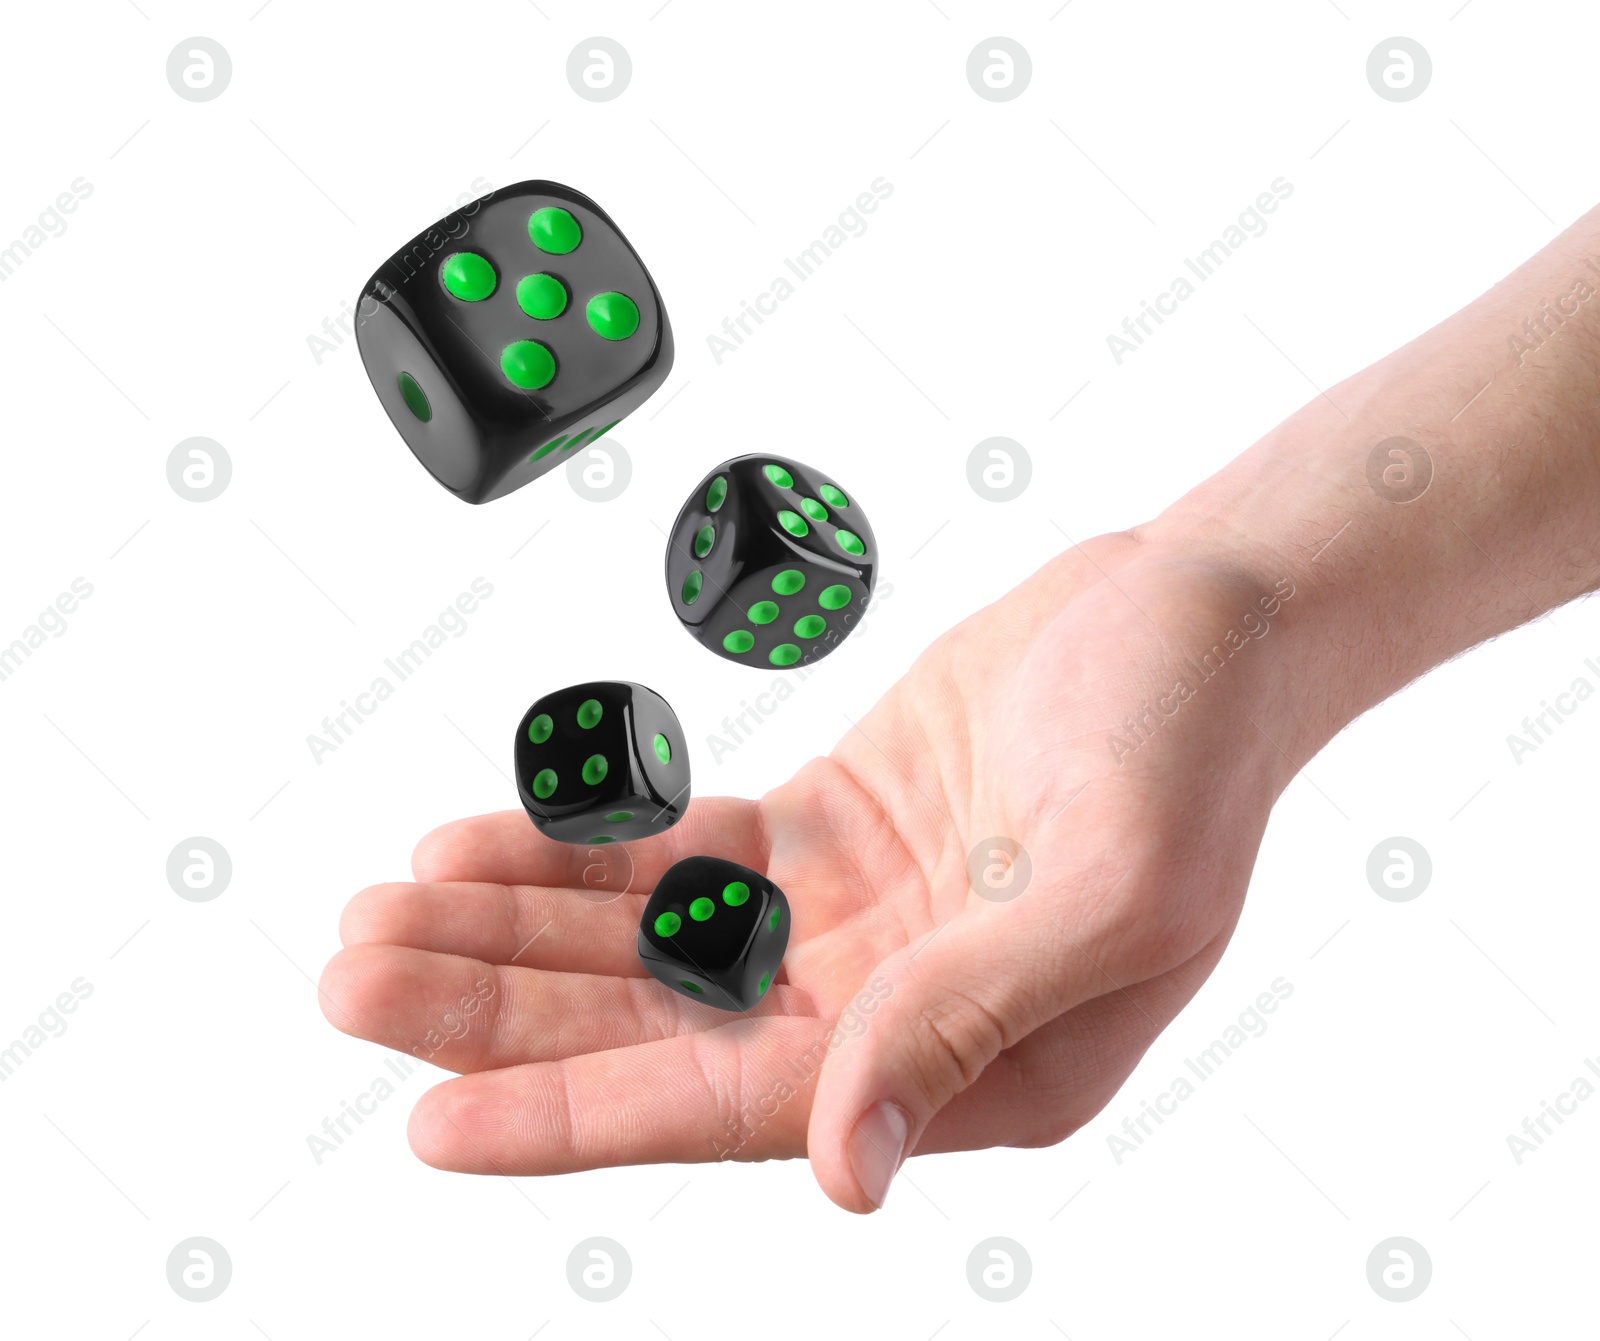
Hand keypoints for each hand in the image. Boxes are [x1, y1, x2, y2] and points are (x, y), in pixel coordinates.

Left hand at [321, 533, 1297, 1210]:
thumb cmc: (1191, 739)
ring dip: (515, 930)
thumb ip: (965, 1020)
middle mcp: (898, 1012)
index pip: (738, 1111)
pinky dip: (583, 852)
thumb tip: (846, 1173)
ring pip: (650, 946)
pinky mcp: (832, 834)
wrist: (1206, 613)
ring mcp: (857, 922)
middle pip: (659, 1030)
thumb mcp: (1105, 885)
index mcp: (973, 1067)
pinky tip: (486, 841)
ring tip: (378, 914)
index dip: (579, 1118)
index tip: (430, 1121)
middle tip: (351, 979)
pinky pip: (678, 859)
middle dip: (501, 1011)